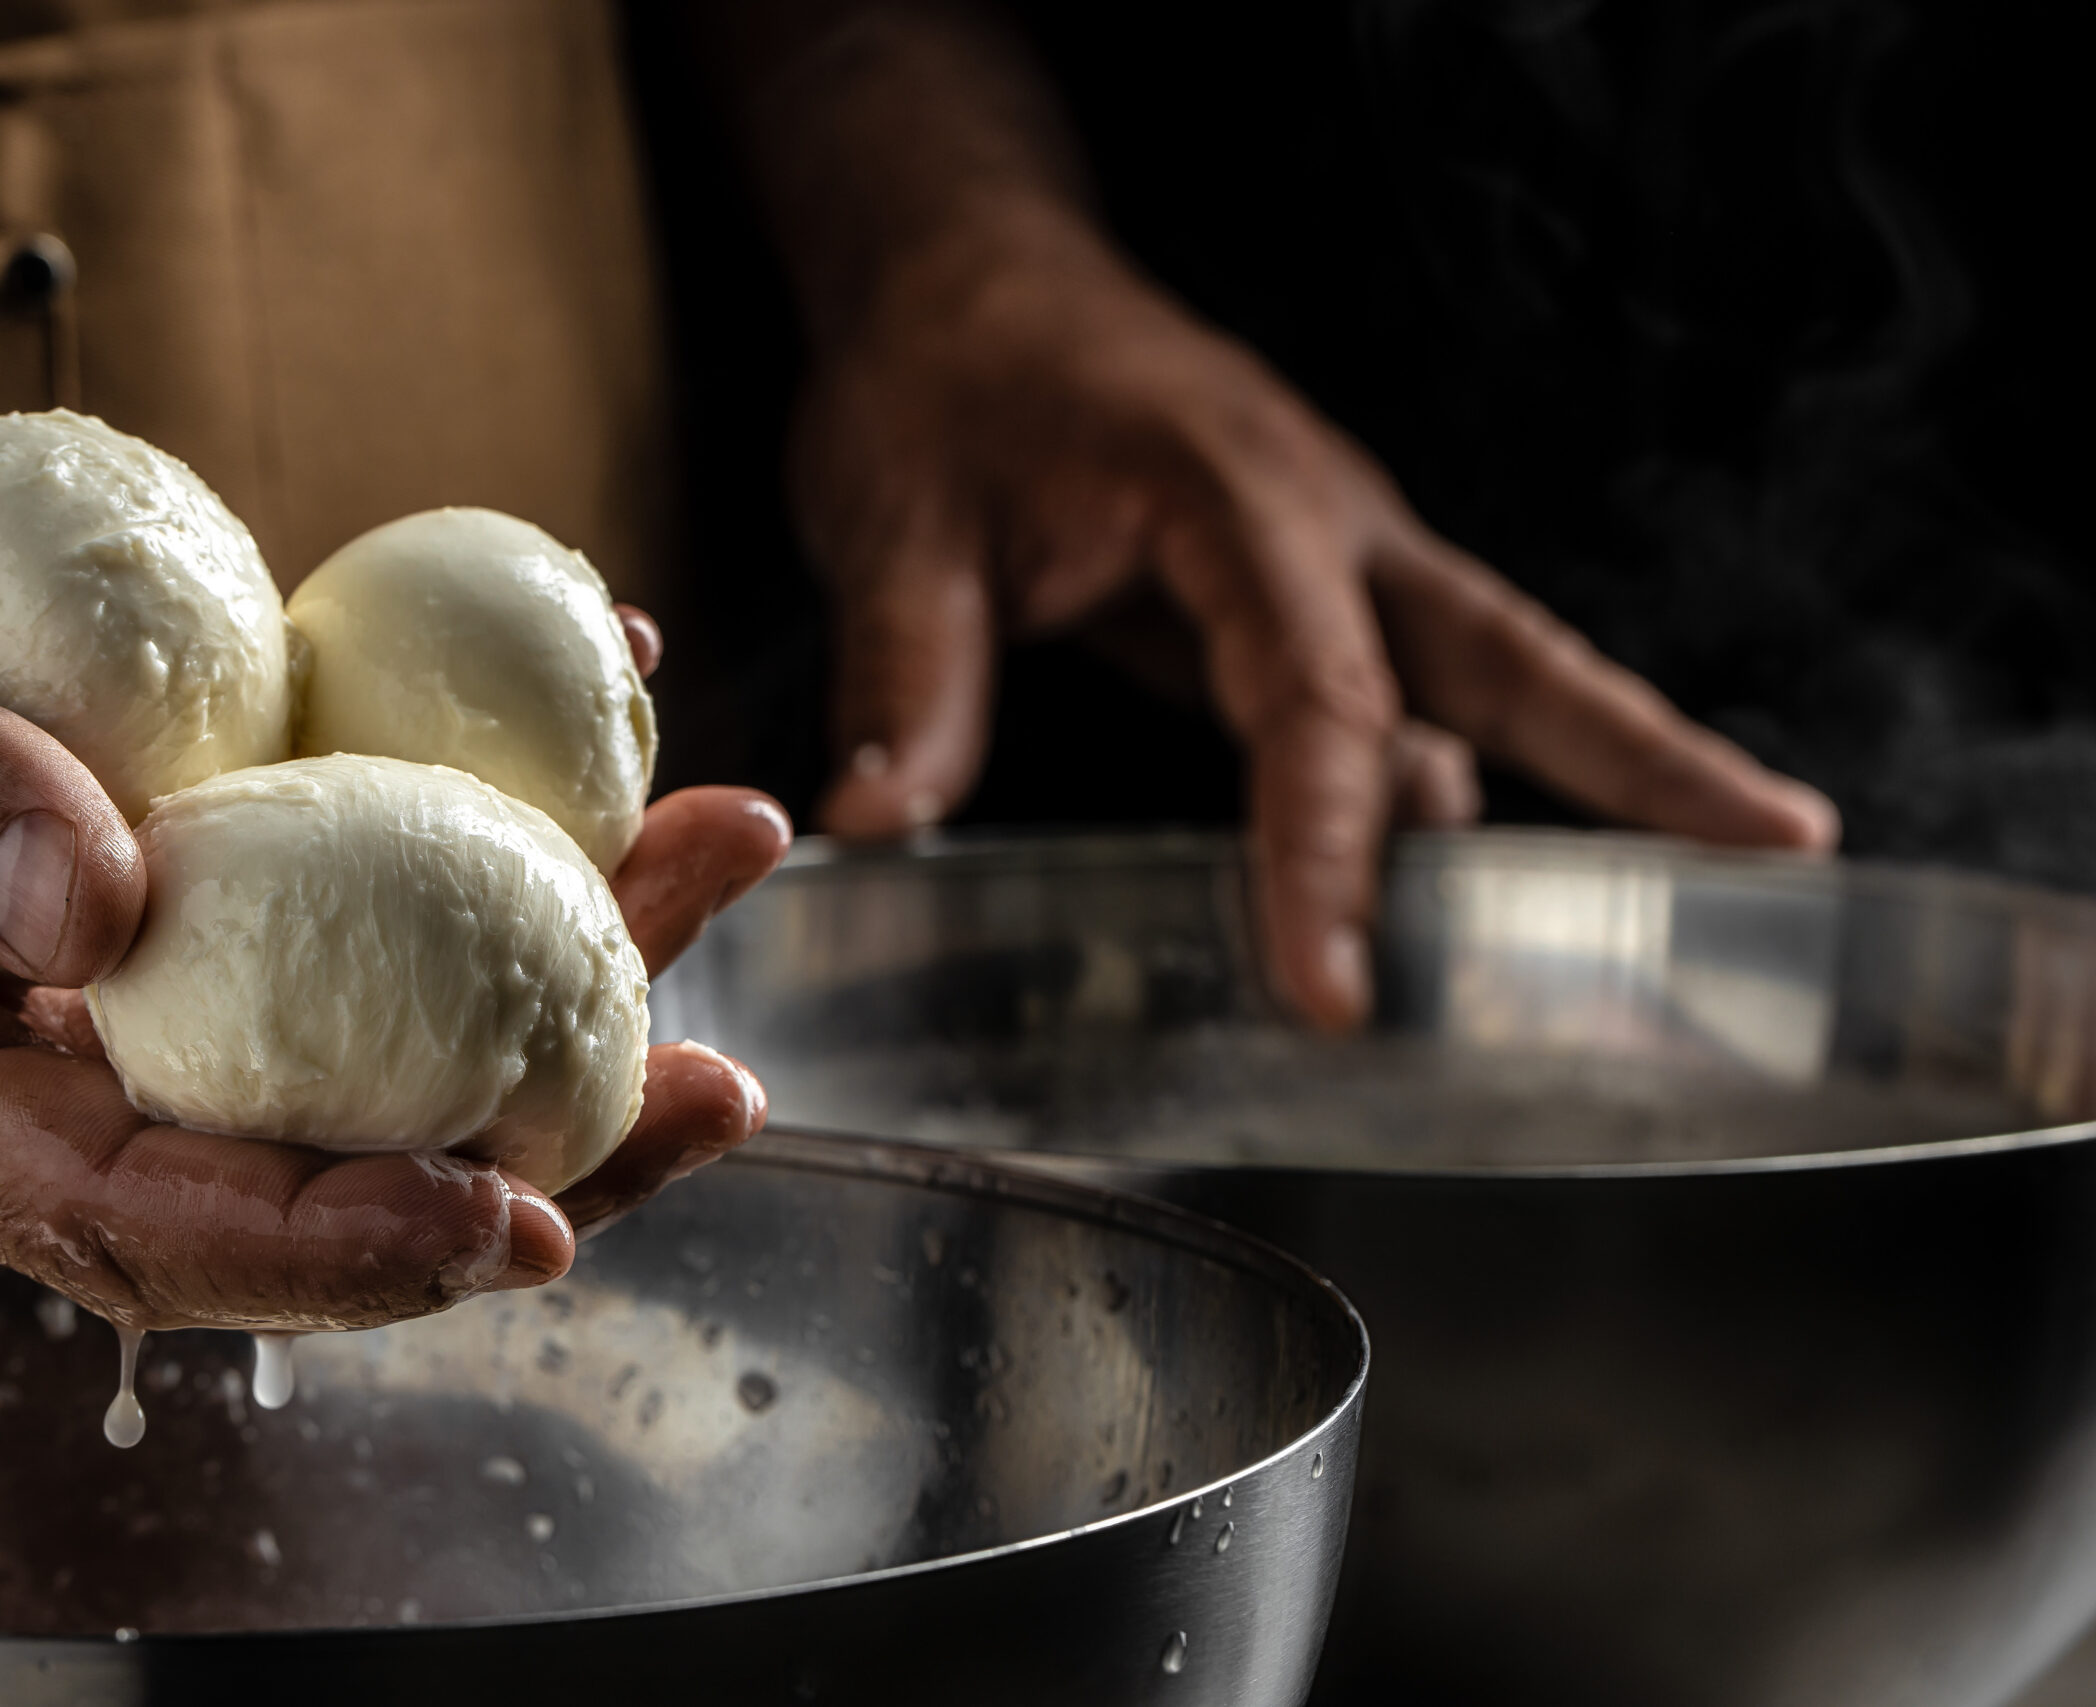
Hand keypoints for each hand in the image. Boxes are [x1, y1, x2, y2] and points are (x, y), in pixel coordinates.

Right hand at [0, 429, 789, 1330]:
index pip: (125, 1221)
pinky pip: (328, 888)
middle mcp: (7, 1074)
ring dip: (555, 963)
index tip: (508, 1219)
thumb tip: (107, 901)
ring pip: (352, 1032)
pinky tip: (604, 733)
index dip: (326, 1242)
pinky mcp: (150, 884)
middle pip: (296, 1166)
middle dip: (525, 1146)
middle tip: (721, 1090)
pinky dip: (475, 827)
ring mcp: (89, 988)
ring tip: (726, 854)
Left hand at [793, 205, 1836, 1028]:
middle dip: (1648, 757)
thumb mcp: (893, 517)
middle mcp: (1322, 520)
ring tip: (1691, 917)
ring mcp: (1335, 552)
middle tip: (1784, 854)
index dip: (1330, 852)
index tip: (1335, 990)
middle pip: (1516, 652)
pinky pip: (1417, 697)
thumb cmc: (944, 377)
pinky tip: (1478, 890)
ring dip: (1596, 779)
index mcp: (1232, 495)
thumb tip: (881, 824)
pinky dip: (1463, 787)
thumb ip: (906, 671)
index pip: (1314, 698)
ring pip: (1495, 674)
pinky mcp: (1311, 589)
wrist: (968, 278)